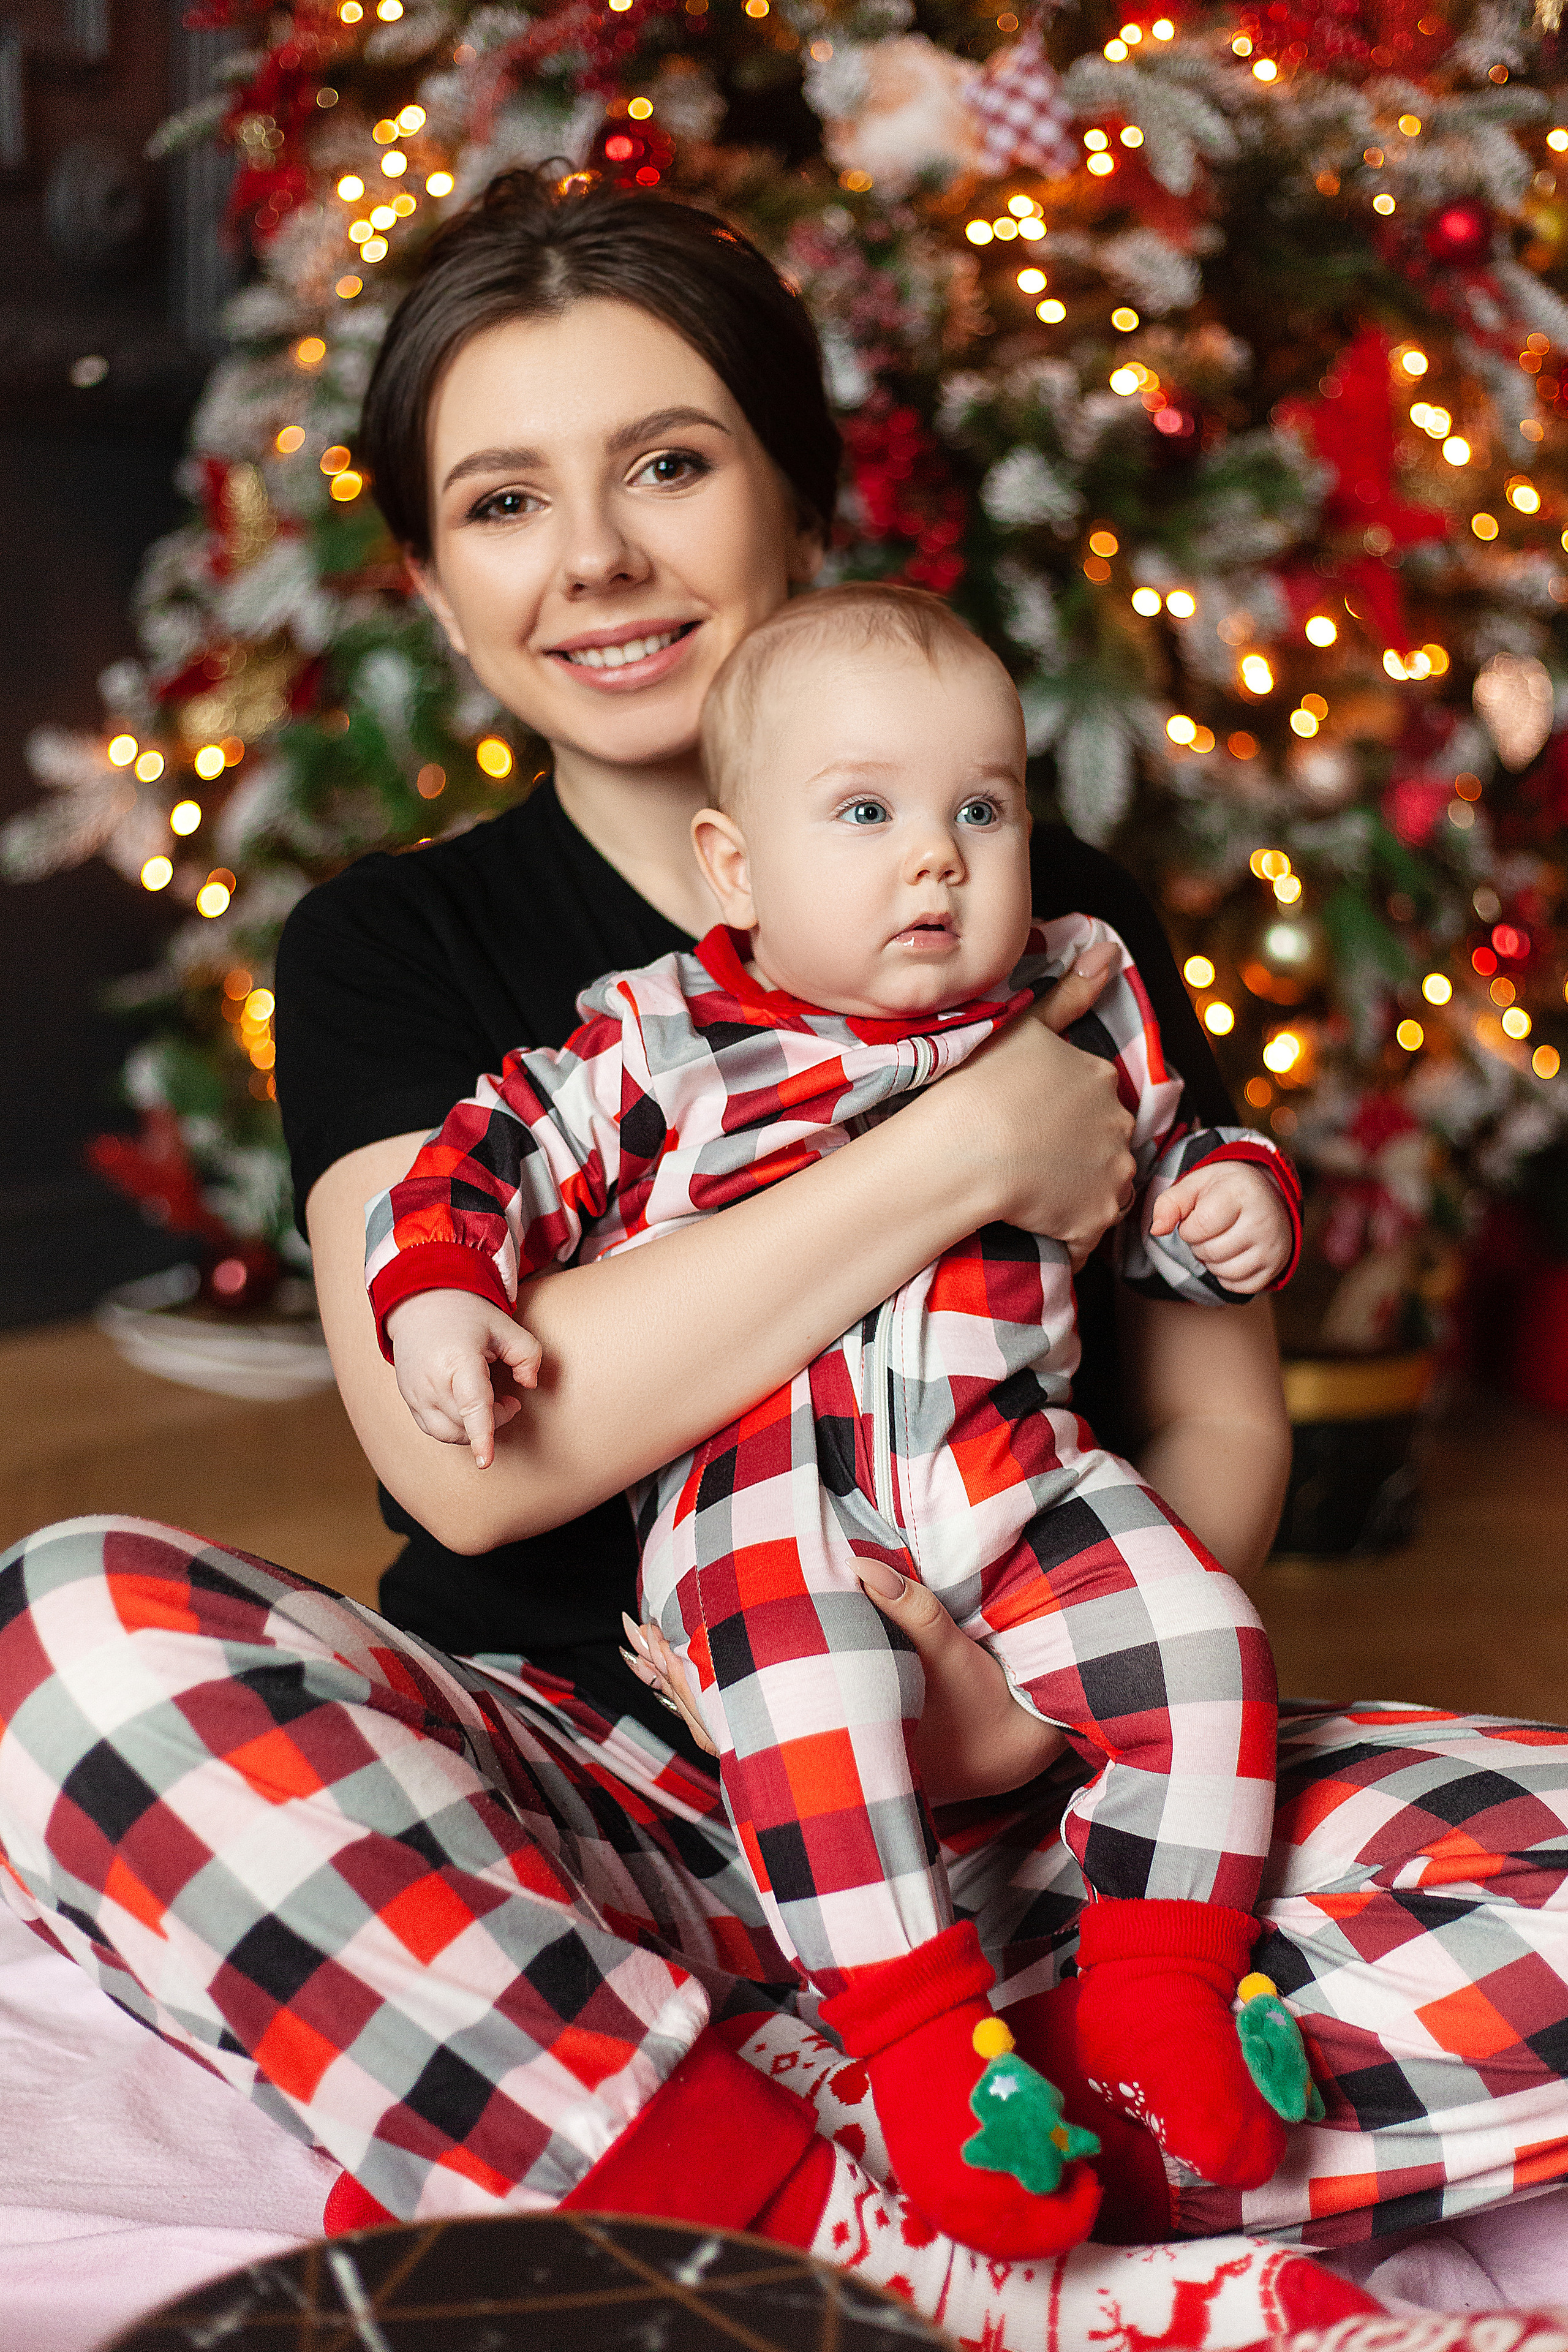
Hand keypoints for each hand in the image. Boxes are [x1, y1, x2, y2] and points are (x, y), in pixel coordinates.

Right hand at [384, 1287, 542, 1468]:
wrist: (420, 1305)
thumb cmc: (467, 1316)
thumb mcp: (505, 1326)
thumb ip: (528, 1354)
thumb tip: (530, 1384)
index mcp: (457, 1360)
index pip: (471, 1405)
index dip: (482, 1435)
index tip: (486, 1461)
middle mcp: (431, 1381)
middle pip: (466, 1423)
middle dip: (495, 1421)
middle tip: (509, 1400)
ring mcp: (415, 1393)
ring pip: (449, 1433)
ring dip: (474, 1430)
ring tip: (489, 1404)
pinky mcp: (408, 1401)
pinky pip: (434, 1430)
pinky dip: (456, 1428)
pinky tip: (466, 1408)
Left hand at [621, 1583, 1068, 1803]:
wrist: (1007, 1754)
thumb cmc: (982, 1702)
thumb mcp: (954, 1651)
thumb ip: (912, 1608)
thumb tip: (864, 1567)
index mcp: (831, 1726)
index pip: (740, 1699)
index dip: (691, 1669)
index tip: (652, 1636)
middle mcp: (816, 1749)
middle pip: (724, 1715)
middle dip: (676, 1677)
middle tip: (634, 1638)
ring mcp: (821, 1754)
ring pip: (737, 1725)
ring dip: (692, 1692)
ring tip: (646, 1657)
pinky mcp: (831, 1746)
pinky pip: (761, 1726)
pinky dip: (723, 1704)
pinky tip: (699, 1683)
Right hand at [920, 943, 1135, 1265]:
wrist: (962, 1151)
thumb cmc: (982, 1085)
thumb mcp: (1024, 1027)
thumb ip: (1071, 991)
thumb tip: (1110, 949)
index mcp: (1101, 1077)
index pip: (1091, 1100)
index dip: (1058, 1114)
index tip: (1026, 1124)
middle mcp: (1118, 1124)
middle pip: (1100, 1144)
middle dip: (1073, 1153)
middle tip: (1024, 1160)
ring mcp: (1110, 1175)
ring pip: (1099, 1188)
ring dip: (1073, 1194)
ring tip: (1028, 1195)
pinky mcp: (1094, 1220)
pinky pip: (1086, 1236)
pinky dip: (1066, 1237)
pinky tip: (1034, 1227)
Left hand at [1147, 1161, 1291, 1294]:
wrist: (1266, 1196)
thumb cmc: (1225, 1190)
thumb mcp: (1195, 1185)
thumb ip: (1169, 1203)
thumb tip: (1157, 1231)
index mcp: (1242, 1193)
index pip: (1201, 1226)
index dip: (1188, 1228)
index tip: (1196, 1218)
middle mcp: (1263, 1221)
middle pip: (1210, 1252)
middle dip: (1199, 1244)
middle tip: (1210, 1229)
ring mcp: (1272, 1247)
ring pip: (1223, 1271)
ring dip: (1211, 1261)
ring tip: (1220, 1240)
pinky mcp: (1275, 1267)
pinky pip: (1238, 1287)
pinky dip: (1227, 1276)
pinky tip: (1232, 1254)